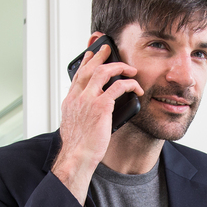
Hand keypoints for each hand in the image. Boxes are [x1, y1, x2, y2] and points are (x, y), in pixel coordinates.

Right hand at [52, 44, 143, 203]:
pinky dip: (129, 84)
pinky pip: (118, 87)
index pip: (78, 75)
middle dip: (100, 55)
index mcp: (70, 101)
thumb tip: (90, 111)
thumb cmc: (78, 146)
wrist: (77, 156)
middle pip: (89, 68)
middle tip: (109, 49)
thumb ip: (81, 113)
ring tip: (129, 68)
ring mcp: (88, 100)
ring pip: (103, 72)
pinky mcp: (101, 106)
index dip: (86, 63)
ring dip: (118, 67)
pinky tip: (136, 87)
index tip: (91, 55)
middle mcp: (78, 97)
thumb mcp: (73, 125)